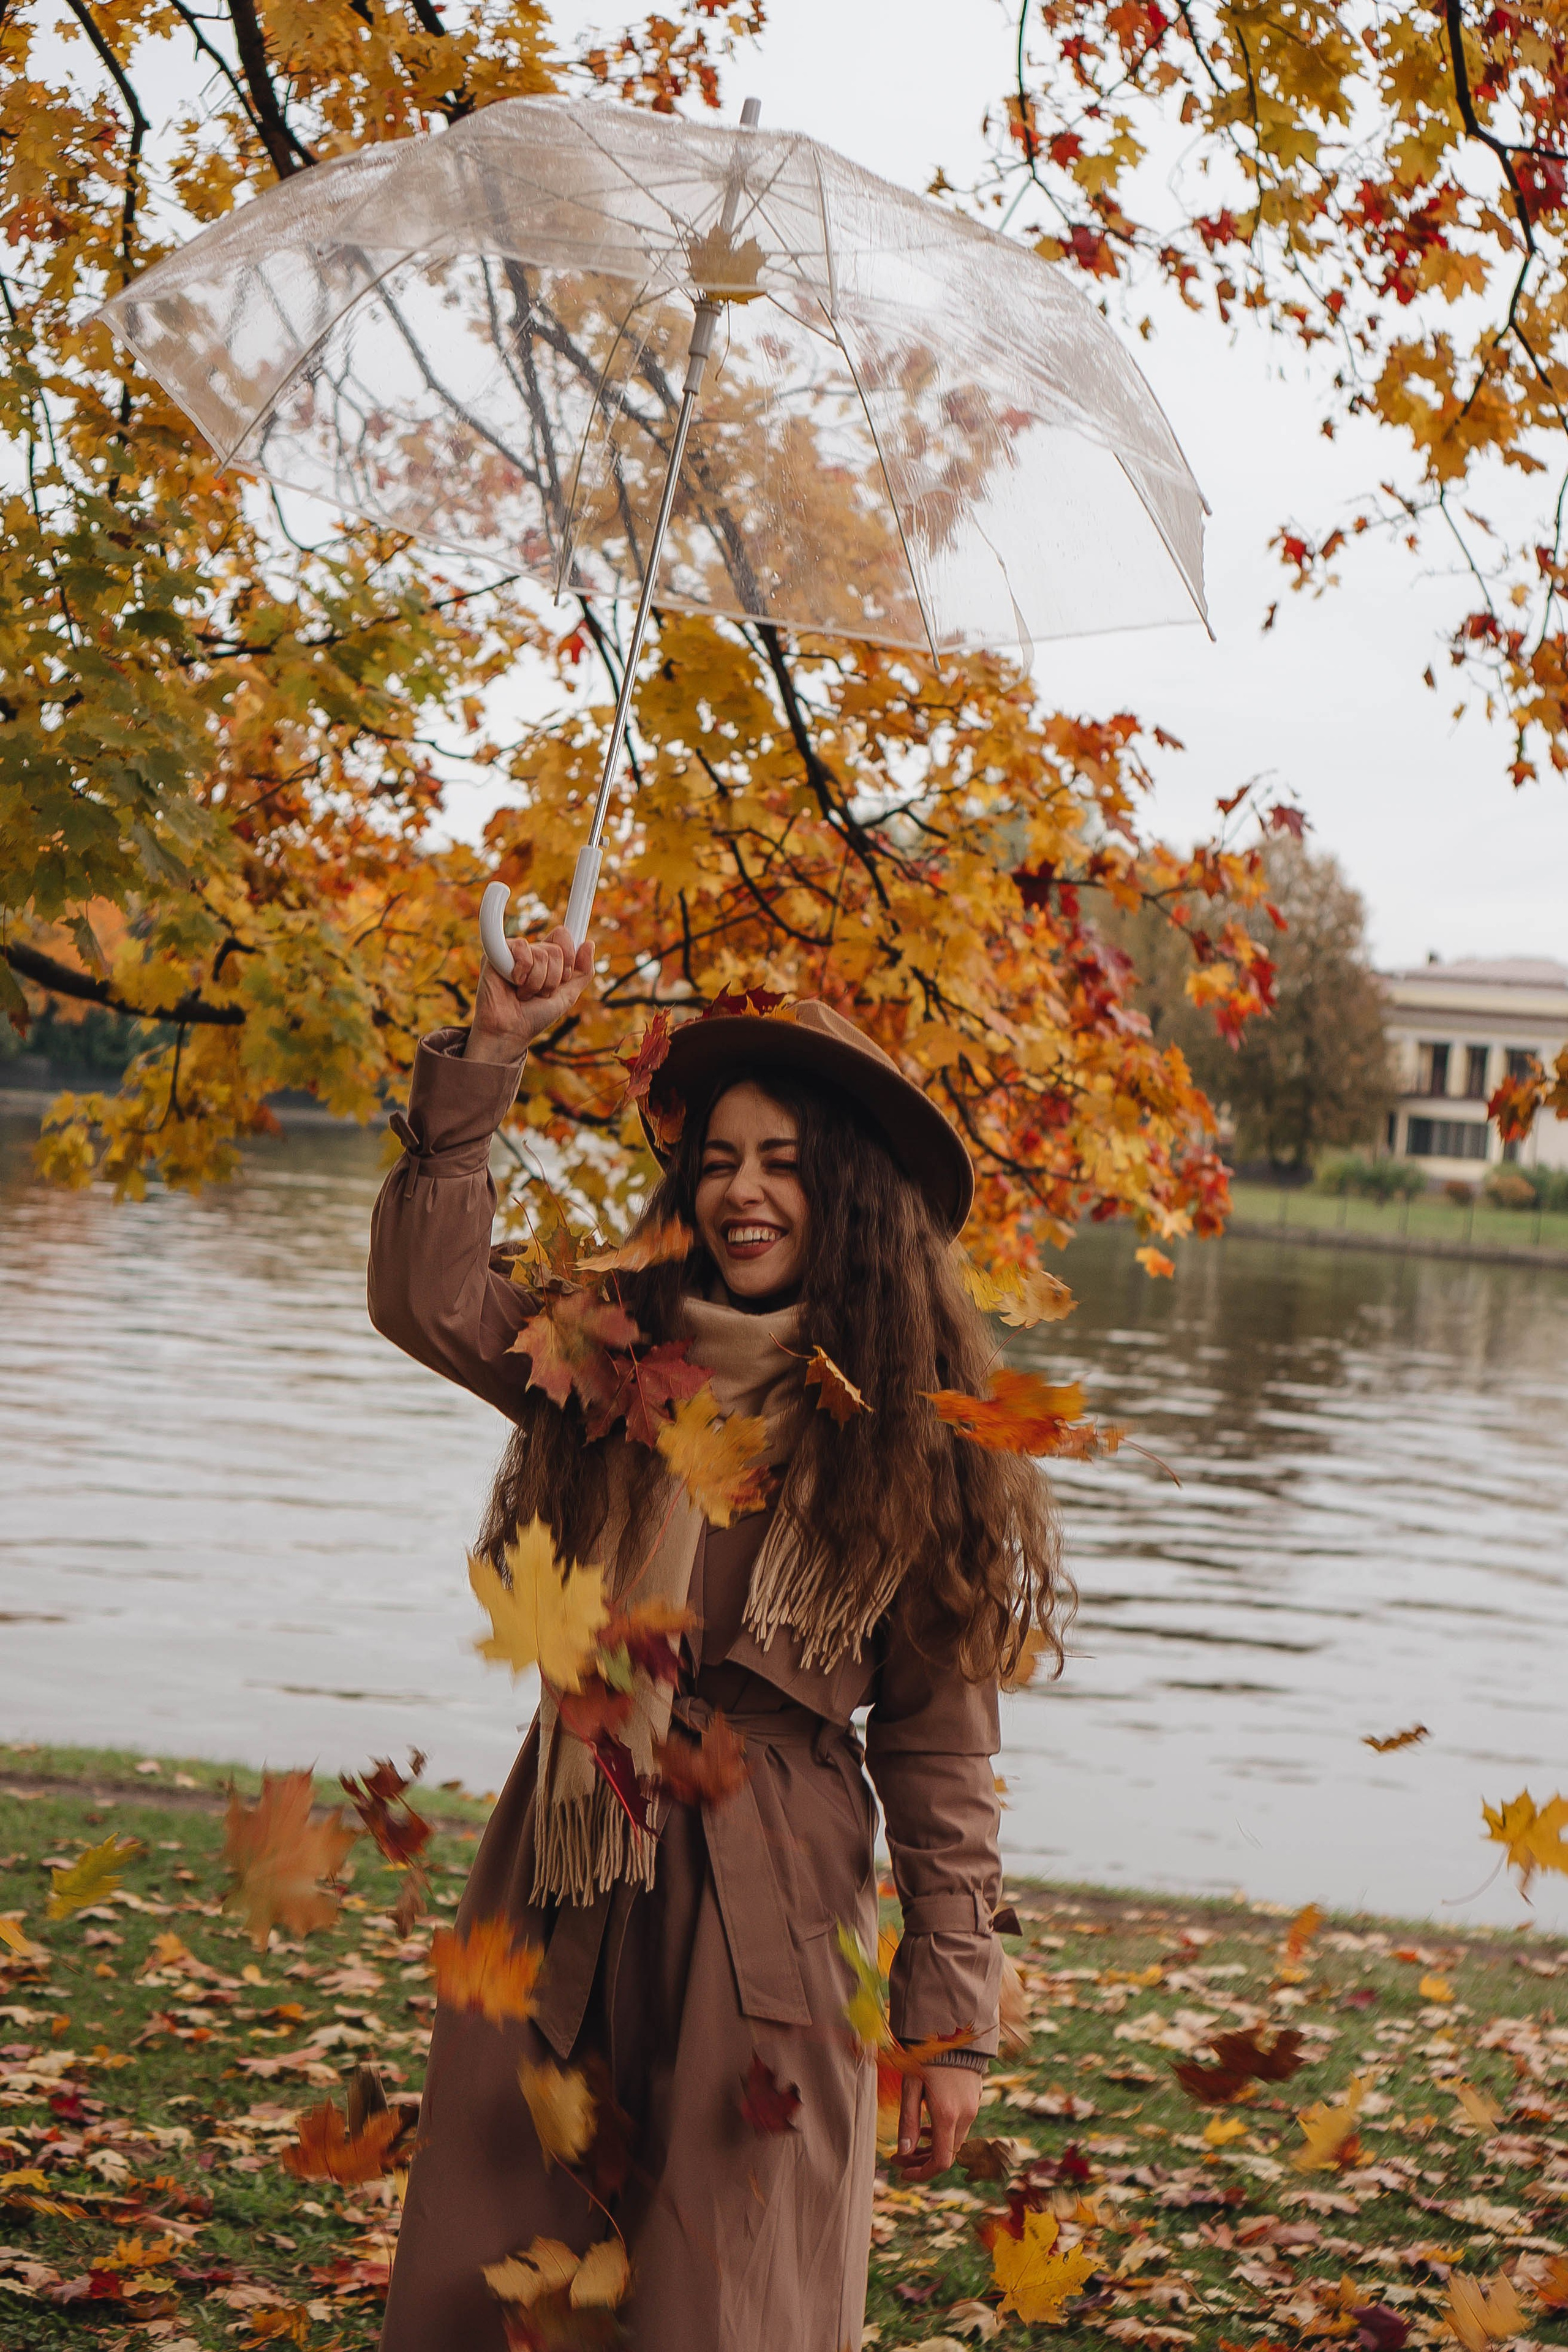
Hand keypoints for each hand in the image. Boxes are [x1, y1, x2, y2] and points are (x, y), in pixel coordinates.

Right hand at [466, 923, 594, 1063]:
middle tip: (539, 993)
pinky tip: (513, 983)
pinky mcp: (496, 953)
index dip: (570, 956)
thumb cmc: (535, 1016)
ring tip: (523, 994)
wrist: (510, 1030)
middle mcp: (530, 952)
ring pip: (541, 953)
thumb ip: (583, 972)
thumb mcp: (568, 996)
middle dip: (553, 979)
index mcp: (546, 958)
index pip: (563, 936)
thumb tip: (589, 944)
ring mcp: (513, 952)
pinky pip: (521, 948)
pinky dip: (522, 972)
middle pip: (556, 950)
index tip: (565, 977)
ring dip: (537, 982)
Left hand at [894, 2064, 982, 2182]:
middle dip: (922, 2161)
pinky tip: (927, 2126)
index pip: (940, 2162)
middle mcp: (965, 2116)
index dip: (922, 2173)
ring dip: (932, 2148)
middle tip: (897, 2157)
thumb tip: (904, 2152)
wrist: (954, 2029)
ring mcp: (973, 2109)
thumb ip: (908, 2121)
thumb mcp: (910, 2086)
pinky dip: (943, 2135)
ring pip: (954, 2143)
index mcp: (948, 2115)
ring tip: (910, 2143)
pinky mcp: (975, 2101)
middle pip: (947, 2155)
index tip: (902, 2172)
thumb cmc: (926, 2055)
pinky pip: (960, 2128)